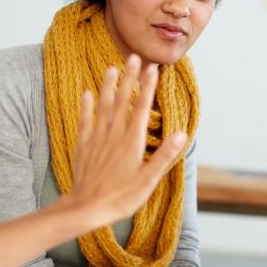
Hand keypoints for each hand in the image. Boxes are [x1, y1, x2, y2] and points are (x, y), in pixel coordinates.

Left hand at [69, 55, 186, 227]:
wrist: (86, 208)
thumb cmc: (121, 198)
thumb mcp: (148, 180)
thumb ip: (164, 156)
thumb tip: (182, 134)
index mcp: (132, 141)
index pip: (142, 108)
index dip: (147, 87)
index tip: (152, 68)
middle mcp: (114, 135)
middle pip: (123, 101)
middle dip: (129, 78)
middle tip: (134, 57)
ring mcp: (97, 139)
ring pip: (103, 106)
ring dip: (108, 86)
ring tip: (112, 67)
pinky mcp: (84, 146)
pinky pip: (85, 121)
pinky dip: (86, 106)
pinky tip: (87, 93)